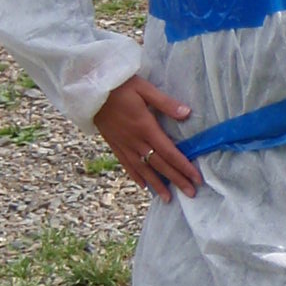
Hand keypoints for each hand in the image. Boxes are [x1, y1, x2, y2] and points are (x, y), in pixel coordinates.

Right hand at [94, 76, 201, 201]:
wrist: (89, 90)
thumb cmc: (119, 86)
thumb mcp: (144, 89)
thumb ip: (165, 103)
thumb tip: (186, 112)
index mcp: (145, 127)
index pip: (169, 152)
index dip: (184, 166)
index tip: (196, 179)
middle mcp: (135, 141)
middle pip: (159, 164)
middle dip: (176, 180)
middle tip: (190, 194)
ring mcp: (123, 144)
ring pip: (143, 169)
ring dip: (156, 184)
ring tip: (168, 198)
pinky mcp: (114, 144)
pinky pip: (126, 164)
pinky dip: (136, 176)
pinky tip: (143, 185)